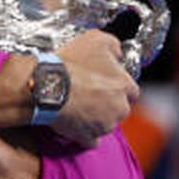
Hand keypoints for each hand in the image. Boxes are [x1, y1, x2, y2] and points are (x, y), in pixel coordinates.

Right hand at [52, 30, 139, 146]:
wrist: (46, 86)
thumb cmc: (70, 63)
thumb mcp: (95, 39)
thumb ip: (113, 45)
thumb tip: (118, 53)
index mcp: (124, 86)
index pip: (132, 91)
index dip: (118, 87)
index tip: (104, 84)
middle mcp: (120, 108)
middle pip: (119, 109)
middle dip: (107, 104)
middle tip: (88, 95)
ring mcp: (104, 125)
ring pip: (105, 124)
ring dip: (95, 118)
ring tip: (76, 107)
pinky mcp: (87, 138)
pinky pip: (90, 139)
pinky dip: (84, 133)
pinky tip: (74, 123)